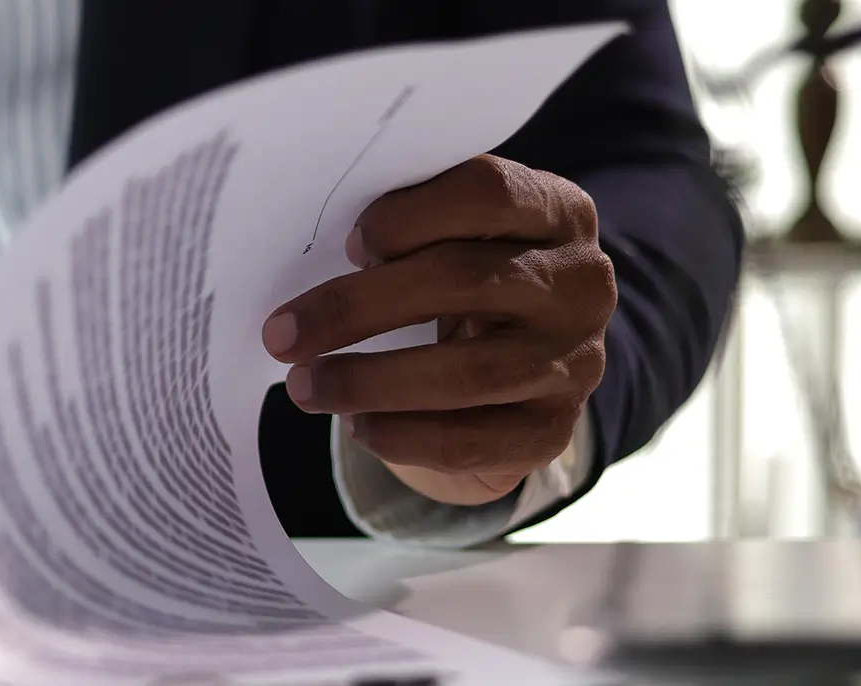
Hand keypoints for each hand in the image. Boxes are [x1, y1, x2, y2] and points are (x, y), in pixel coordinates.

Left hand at [262, 155, 613, 505]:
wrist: (524, 368)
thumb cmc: (467, 282)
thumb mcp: (457, 237)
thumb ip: (411, 226)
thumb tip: (312, 244)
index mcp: (558, 212)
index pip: (486, 192)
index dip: (406, 216)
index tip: (347, 244)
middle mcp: (579, 284)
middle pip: (460, 281)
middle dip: (354, 308)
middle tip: (281, 332)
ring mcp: (575, 361)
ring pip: (462, 373)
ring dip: (366, 381)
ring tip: (302, 386)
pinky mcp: (552, 430)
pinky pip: (468, 439)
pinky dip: (399, 435)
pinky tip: (354, 425)